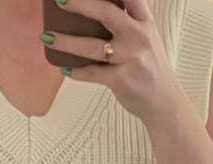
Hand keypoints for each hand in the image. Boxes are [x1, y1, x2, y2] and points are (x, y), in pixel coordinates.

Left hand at [49, 0, 182, 124]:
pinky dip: (76, 71)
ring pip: (92, 46)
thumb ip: (127, 22)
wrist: (165, 103)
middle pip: (106, 12)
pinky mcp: (122, 80)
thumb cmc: (148, 67)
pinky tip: (64, 68)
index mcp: (144, 21)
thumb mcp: (146, 38)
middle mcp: (139, 36)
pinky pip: (92, 73)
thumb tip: (91, 10)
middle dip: (80, 3)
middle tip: (59, 0)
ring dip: (65, 41)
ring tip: (47, 36)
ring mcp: (131, 58)